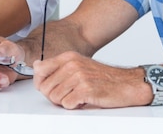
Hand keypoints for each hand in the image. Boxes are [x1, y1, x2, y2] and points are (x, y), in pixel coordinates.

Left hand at [33, 51, 149, 108]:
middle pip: (45, 88)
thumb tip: (36, 66)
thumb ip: (56, 66)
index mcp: (68, 57)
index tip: (49, 87)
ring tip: (77, 96)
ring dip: (65, 101)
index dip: (41, 83)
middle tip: (69, 94)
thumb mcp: (78, 64)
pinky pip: (66, 104)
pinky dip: (74, 106)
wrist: (127, 83)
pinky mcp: (85, 89)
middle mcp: (71, 64)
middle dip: (55, 95)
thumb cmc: (103, 77)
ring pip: (54, 98)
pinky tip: (84, 100)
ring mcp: (78, 76)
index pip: (39, 70)